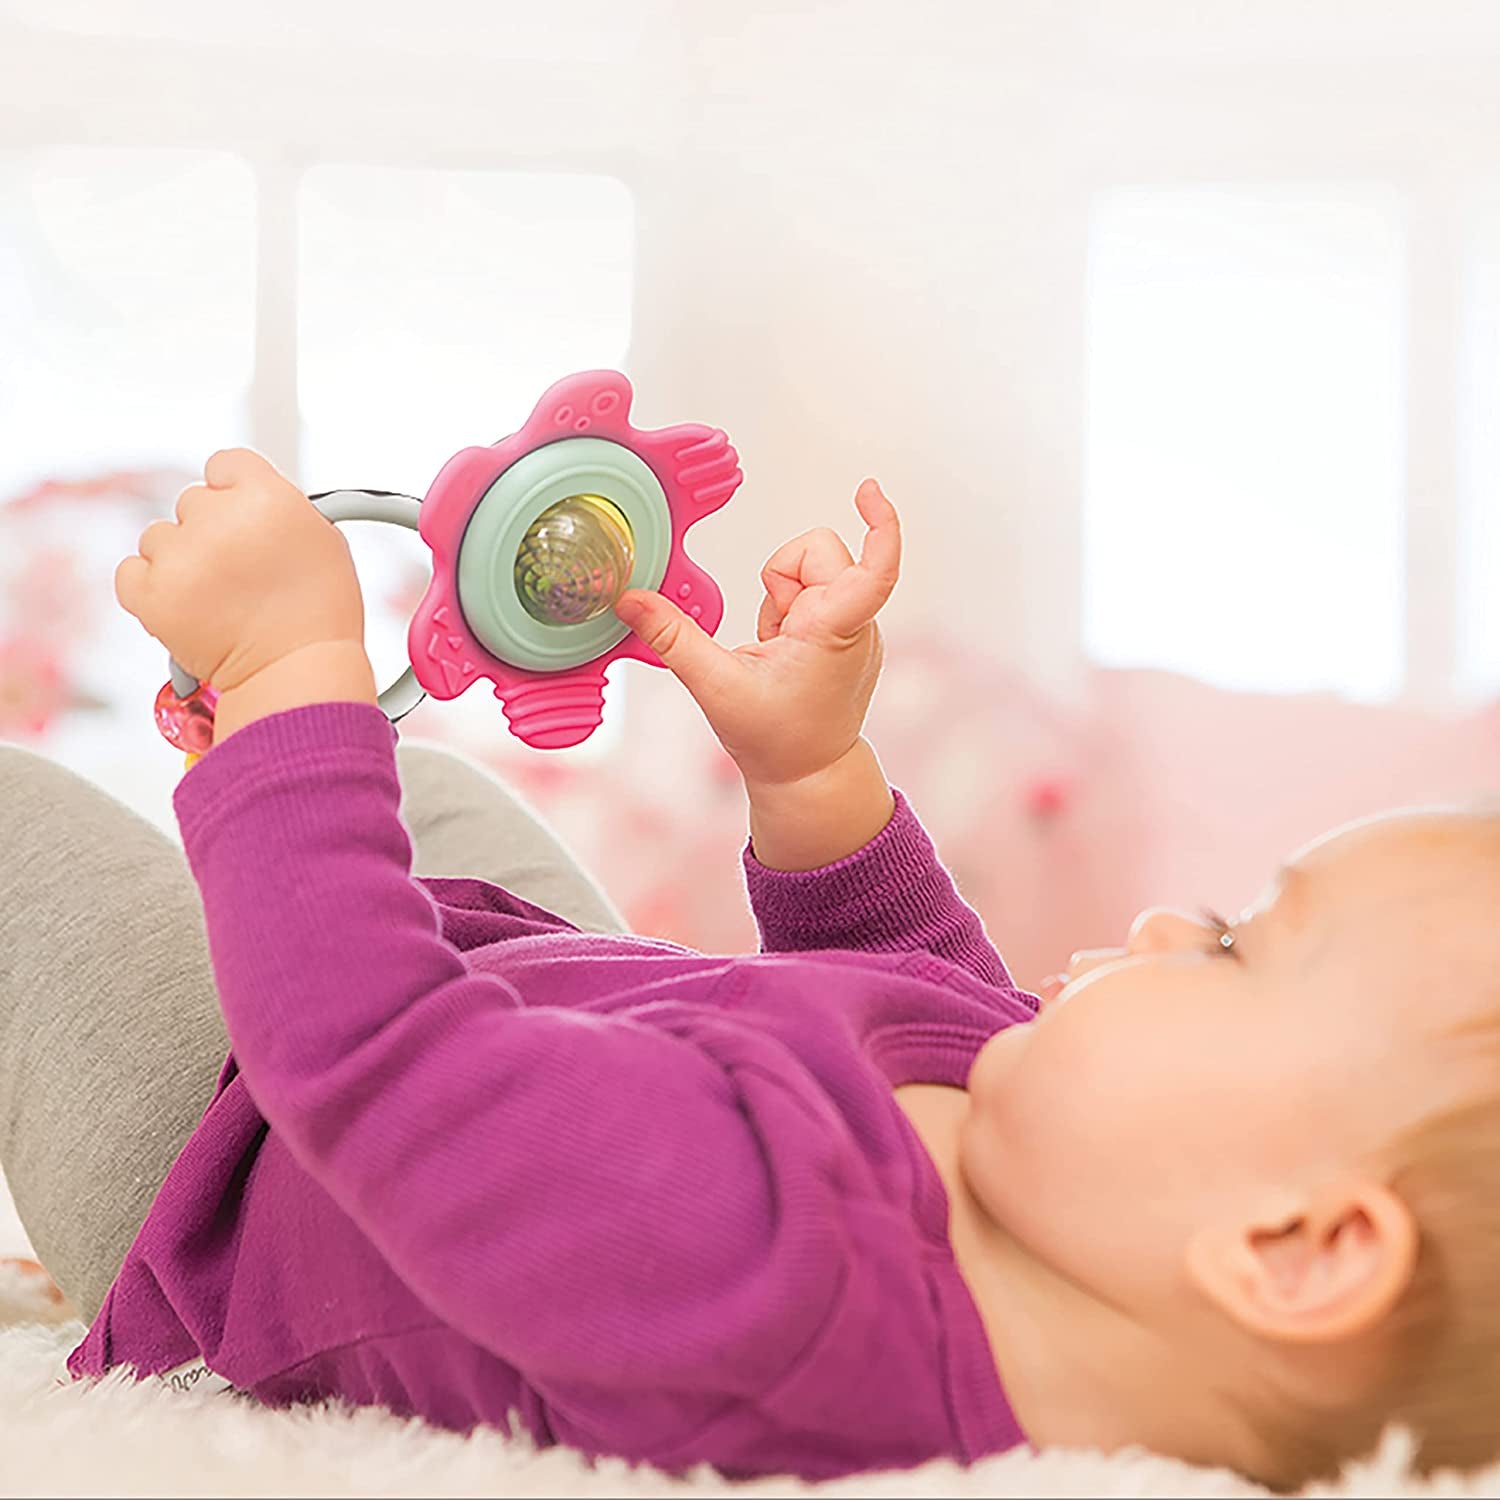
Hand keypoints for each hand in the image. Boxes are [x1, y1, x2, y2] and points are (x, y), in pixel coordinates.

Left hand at [115, 448, 365, 693]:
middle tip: (240, 572)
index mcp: (267, 496)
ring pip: (159, 537)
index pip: (225, 463)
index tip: (244, 517)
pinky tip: (186, 605)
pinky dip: (151, 587)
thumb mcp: (324, 542)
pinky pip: (131, 571)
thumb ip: (282, 505)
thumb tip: (248, 495)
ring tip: (218, 597)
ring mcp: (180, 556)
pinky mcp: (149, 594)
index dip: (235, 491)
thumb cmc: (319, 616)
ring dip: (181, 561)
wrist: (296, 674)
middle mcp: (219, 519)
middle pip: (192, 502)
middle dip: (210, 531)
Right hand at [614, 478, 900, 789]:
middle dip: (781, 577)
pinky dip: (789, 613)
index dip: (880, 524)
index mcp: (834, 631)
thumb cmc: (775, 739)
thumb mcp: (716, 686)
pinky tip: (784, 651)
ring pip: (811, 571)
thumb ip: (672, 637)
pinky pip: (812, 595)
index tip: (868, 491)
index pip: (877, 567)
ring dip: (783, 598)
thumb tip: (631, 599)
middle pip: (818, 552)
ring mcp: (854, 629)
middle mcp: (855, 624)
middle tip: (769, 633)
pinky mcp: (846, 634)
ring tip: (776, 647)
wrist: (807, 775)